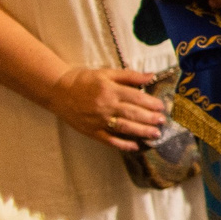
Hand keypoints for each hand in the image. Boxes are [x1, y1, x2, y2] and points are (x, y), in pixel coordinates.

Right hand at [48, 65, 168, 151]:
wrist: (58, 91)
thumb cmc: (85, 80)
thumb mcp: (107, 73)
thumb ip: (130, 76)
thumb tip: (151, 75)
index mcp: (110, 90)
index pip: (135, 97)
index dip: (150, 103)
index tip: (162, 107)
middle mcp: (105, 106)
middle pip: (132, 113)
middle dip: (150, 119)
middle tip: (162, 122)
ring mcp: (98, 120)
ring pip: (123, 127)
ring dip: (141, 132)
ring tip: (155, 134)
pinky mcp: (91, 131)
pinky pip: (109, 140)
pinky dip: (123, 144)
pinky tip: (135, 146)